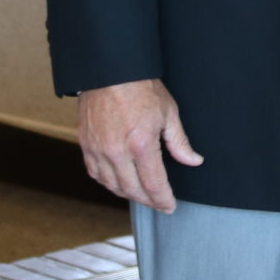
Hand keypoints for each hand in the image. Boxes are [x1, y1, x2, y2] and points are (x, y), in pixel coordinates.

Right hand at [78, 79, 201, 211]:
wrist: (109, 72)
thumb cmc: (141, 88)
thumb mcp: (169, 113)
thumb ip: (179, 142)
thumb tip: (193, 161)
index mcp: (141, 144)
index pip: (153, 184)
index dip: (163, 199)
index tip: (170, 206)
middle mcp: (116, 151)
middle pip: (132, 190)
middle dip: (148, 201)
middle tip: (159, 204)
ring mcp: (98, 150)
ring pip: (112, 186)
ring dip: (128, 194)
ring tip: (142, 195)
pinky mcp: (86, 146)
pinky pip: (96, 174)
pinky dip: (108, 183)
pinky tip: (119, 183)